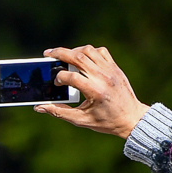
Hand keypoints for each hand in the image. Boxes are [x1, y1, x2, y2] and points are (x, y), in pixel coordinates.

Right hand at [34, 46, 150, 138]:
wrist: (131, 118)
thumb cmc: (106, 121)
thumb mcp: (81, 120)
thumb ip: (59, 112)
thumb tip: (39, 107)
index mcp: (94, 91)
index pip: (71, 76)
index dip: (59, 78)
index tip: (57, 84)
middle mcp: (103, 77)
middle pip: (77, 57)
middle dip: (60, 53)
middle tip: (48, 54)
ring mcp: (110, 70)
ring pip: (88, 50)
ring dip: (74, 50)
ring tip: (64, 55)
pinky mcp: (115, 67)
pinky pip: (100, 51)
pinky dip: (89, 51)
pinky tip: (82, 58)